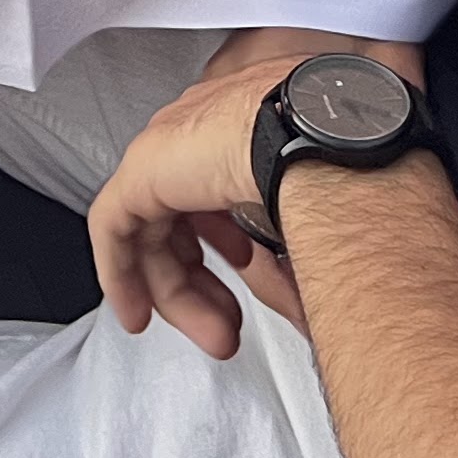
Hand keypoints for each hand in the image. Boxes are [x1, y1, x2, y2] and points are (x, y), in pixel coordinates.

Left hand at [89, 30, 425, 355]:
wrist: (324, 142)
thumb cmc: (343, 165)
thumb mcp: (318, 214)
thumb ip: (296, 244)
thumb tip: (308, 296)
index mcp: (247, 123)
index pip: (221, 184)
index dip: (234, 239)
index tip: (254, 275)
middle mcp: (204, 125)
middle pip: (185, 211)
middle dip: (207, 279)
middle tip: (231, 327)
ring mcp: (170, 143)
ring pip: (154, 227)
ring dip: (181, 291)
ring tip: (214, 334)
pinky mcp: (142, 169)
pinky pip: (114, 227)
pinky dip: (122, 273)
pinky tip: (135, 309)